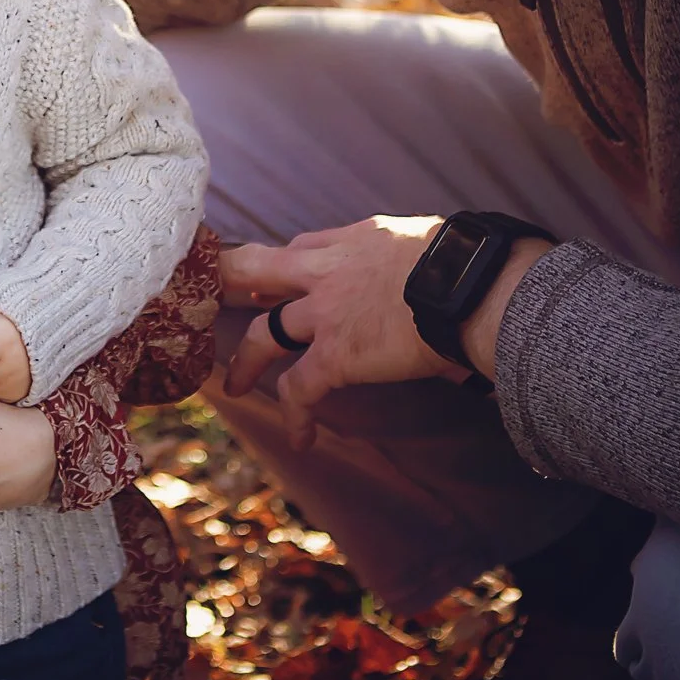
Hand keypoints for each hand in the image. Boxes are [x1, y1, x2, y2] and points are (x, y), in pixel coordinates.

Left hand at [215, 216, 470, 452]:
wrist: (473, 288)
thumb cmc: (466, 264)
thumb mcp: (421, 240)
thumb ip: (403, 257)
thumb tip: (425, 272)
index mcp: (349, 241)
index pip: (299, 248)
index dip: (280, 268)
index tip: (267, 283)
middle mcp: (324, 270)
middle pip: (253, 267)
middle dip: (225, 280)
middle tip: (205, 296)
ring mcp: (324, 313)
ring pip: (263, 334)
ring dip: (246, 361)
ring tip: (236, 385)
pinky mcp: (336, 354)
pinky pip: (300, 388)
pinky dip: (297, 415)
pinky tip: (301, 438)